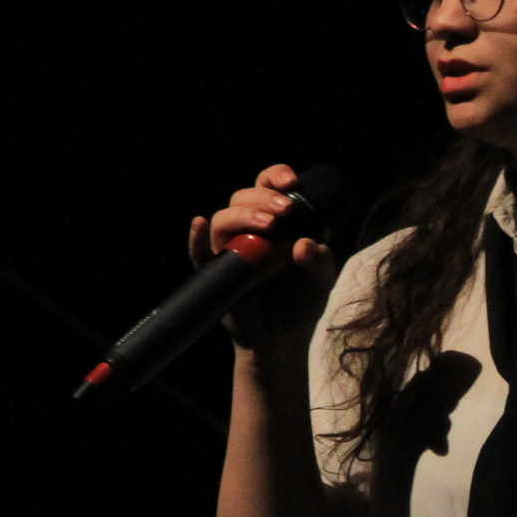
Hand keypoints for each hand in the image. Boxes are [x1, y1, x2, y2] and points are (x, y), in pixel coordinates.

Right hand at [189, 163, 337, 351]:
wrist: (284, 340)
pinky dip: (196, 238)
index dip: (276, 176)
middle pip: (243, 198)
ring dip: (243, 215)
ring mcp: (229, 251)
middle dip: (264, 198)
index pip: (267, 186)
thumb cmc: (301, 301)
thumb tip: (304, 244)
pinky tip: (198, 224)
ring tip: (269, 225)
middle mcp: (248, 231)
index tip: (292, 181)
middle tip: (286, 210)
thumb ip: (319, 260)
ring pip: (222, 219)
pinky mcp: (216, 273)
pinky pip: (199, 252)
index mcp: (273, 222)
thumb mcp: (321, 278)